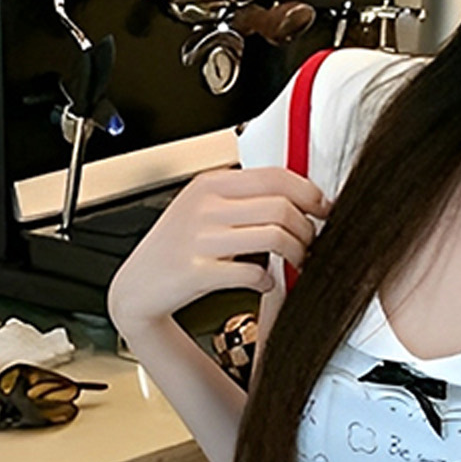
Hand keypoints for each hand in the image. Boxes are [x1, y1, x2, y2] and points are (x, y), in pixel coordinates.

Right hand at [107, 166, 328, 338]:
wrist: (137, 286)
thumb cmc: (176, 247)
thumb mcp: (204, 209)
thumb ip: (243, 198)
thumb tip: (298, 197)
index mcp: (210, 184)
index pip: (275, 175)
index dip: (309, 192)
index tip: (323, 208)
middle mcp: (205, 206)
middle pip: (282, 206)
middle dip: (307, 228)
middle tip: (310, 242)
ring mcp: (199, 238)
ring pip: (274, 236)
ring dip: (296, 253)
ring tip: (295, 262)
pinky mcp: (197, 271)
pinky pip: (253, 272)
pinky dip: (268, 280)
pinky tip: (264, 282)